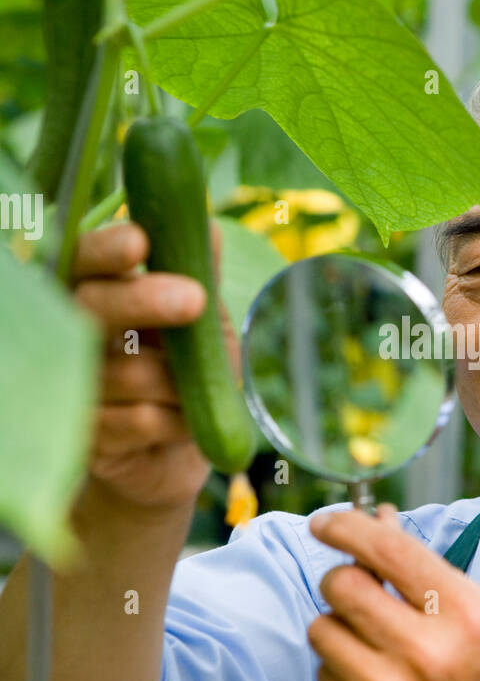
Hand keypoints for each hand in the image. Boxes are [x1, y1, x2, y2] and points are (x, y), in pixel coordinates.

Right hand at [71, 219, 238, 510]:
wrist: (169, 454)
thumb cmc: (182, 372)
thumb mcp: (201, 321)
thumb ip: (199, 275)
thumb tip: (208, 226)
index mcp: (93, 290)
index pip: (84, 258)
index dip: (108, 249)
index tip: (141, 242)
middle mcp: (70, 332)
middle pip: (93, 308)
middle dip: (144, 301)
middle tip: (195, 299)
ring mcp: (73, 386)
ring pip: (128, 372)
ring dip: (179, 381)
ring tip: (195, 388)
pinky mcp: (86, 438)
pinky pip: (140, 421)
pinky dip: (177, 421)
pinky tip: (181, 424)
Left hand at [307, 505, 479, 680]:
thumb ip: (423, 566)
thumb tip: (372, 519)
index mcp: (463, 616)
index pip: (386, 550)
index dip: (345, 526)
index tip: (325, 522)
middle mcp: (423, 656)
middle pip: (340, 586)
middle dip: (345, 577)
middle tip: (363, 588)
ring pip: (321, 628)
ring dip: (342, 625)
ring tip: (377, 640)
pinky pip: (323, 674)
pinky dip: (344, 669)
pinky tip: (380, 680)